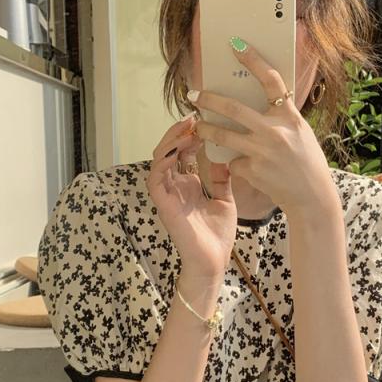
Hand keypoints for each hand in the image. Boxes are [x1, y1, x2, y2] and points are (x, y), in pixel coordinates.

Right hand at [145, 114, 236, 278]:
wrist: (213, 262)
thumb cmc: (218, 236)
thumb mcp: (225, 200)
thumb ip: (221, 179)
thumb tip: (225, 155)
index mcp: (189, 185)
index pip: (184, 153)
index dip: (191, 136)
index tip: (204, 121)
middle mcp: (176, 186)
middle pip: (170, 151)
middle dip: (179, 133)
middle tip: (193, 119)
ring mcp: (168, 194)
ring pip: (160, 159)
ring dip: (171, 142)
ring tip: (186, 129)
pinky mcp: (163, 204)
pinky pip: (155, 178)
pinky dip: (163, 161)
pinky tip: (176, 150)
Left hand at [191, 38, 338, 219]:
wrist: (313, 197)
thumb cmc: (307, 163)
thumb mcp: (300, 133)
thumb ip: (281, 117)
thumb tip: (257, 102)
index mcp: (290, 117)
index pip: (271, 81)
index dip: (253, 60)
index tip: (236, 45)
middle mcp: (275, 131)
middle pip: (233, 108)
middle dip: (209, 99)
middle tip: (194, 94)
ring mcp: (262, 151)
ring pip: (223, 134)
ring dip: (206, 129)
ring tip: (198, 127)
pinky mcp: (253, 170)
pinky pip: (233, 162)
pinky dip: (235, 163)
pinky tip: (246, 169)